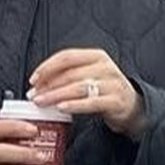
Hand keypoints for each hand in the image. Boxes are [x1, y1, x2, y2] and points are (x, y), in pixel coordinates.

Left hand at [29, 49, 145, 139]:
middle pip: (70, 73)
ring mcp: (111, 84)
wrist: (131, 107)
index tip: (33, 79)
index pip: (67, 57)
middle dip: (48, 85)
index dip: (47, 67)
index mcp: (96, 56)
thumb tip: (39, 85)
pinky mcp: (115, 101)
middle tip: (34, 95)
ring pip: (78, 87)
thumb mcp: (90, 76)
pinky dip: (74, 105)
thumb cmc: (105, 91)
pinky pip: (91, 102)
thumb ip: (69, 76)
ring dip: (56, 95)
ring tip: (42, 102)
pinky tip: (61, 108)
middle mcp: (105, 67)